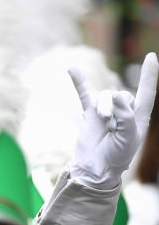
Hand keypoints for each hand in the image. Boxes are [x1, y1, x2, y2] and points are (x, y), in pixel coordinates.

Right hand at [68, 52, 157, 188]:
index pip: (147, 91)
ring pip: (106, 96)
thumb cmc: (116, 156)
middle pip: (123, 95)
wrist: (95, 168)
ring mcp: (105, 110)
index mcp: (139, 117)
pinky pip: (84, 93)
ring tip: (103, 124)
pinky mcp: (89, 113)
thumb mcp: (129, 137)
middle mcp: (123, 111)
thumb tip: (115, 94)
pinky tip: (72, 69)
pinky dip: (79, 81)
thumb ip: (125, 115)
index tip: (151, 56)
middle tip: (112, 128)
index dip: (149, 74)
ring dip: (105, 108)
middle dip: (117, 109)